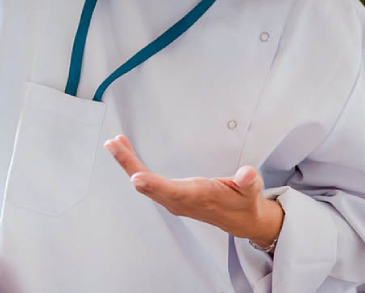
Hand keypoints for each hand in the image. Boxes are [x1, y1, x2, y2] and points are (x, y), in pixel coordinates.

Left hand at [104, 135, 284, 247]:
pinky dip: (134, 166)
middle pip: (149, 184)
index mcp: (198, 197)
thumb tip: (246, 174)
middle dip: (129, 164)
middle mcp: (181, 200)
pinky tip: (127, 153)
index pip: (173, 192)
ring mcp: (173, 199)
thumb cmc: (243, 202)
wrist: (241, 220)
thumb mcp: (251, 190)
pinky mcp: (170, 196)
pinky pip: (147, 182)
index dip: (154, 185)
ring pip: (143, 182)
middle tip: (113, 145)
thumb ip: (247, 181)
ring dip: (128, 163)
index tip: (136, 177)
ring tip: (115, 144)